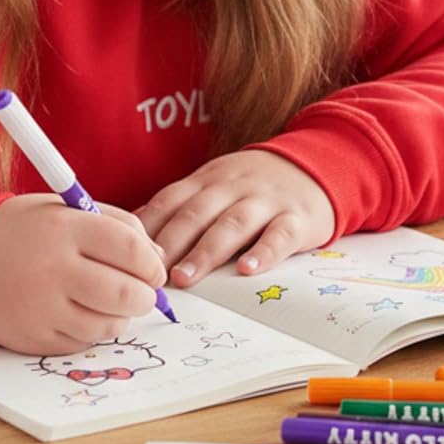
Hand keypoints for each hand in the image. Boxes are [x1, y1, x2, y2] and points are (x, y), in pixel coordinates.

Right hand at [0, 195, 168, 354]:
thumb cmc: (23, 232)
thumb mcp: (65, 209)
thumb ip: (115, 224)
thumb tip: (157, 257)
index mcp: (64, 228)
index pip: (130, 249)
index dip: (152, 263)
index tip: (154, 269)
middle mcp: (52, 269)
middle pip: (125, 294)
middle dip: (146, 297)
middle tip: (144, 293)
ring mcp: (41, 307)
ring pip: (107, 325)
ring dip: (121, 317)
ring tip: (111, 302)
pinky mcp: (32, 338)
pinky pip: (82, 343)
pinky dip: (92, 331)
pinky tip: (82, 313)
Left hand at [138, 151, 334, 286]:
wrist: (316, 166)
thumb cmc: (253, 186)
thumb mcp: (215, 185)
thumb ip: (180, 205)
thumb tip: (133, 231)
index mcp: (208, 180)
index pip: (171, 200)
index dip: (148, 227)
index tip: (126, 255)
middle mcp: (233, 187)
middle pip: (196, 213)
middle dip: (170, 243)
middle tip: (149, 274)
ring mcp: (266, 201)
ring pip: (232, 224)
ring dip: (206, 252)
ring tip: (185, 277)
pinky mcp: (297, 218)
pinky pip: (279, 235)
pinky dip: (263, 253)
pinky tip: (248, 270)